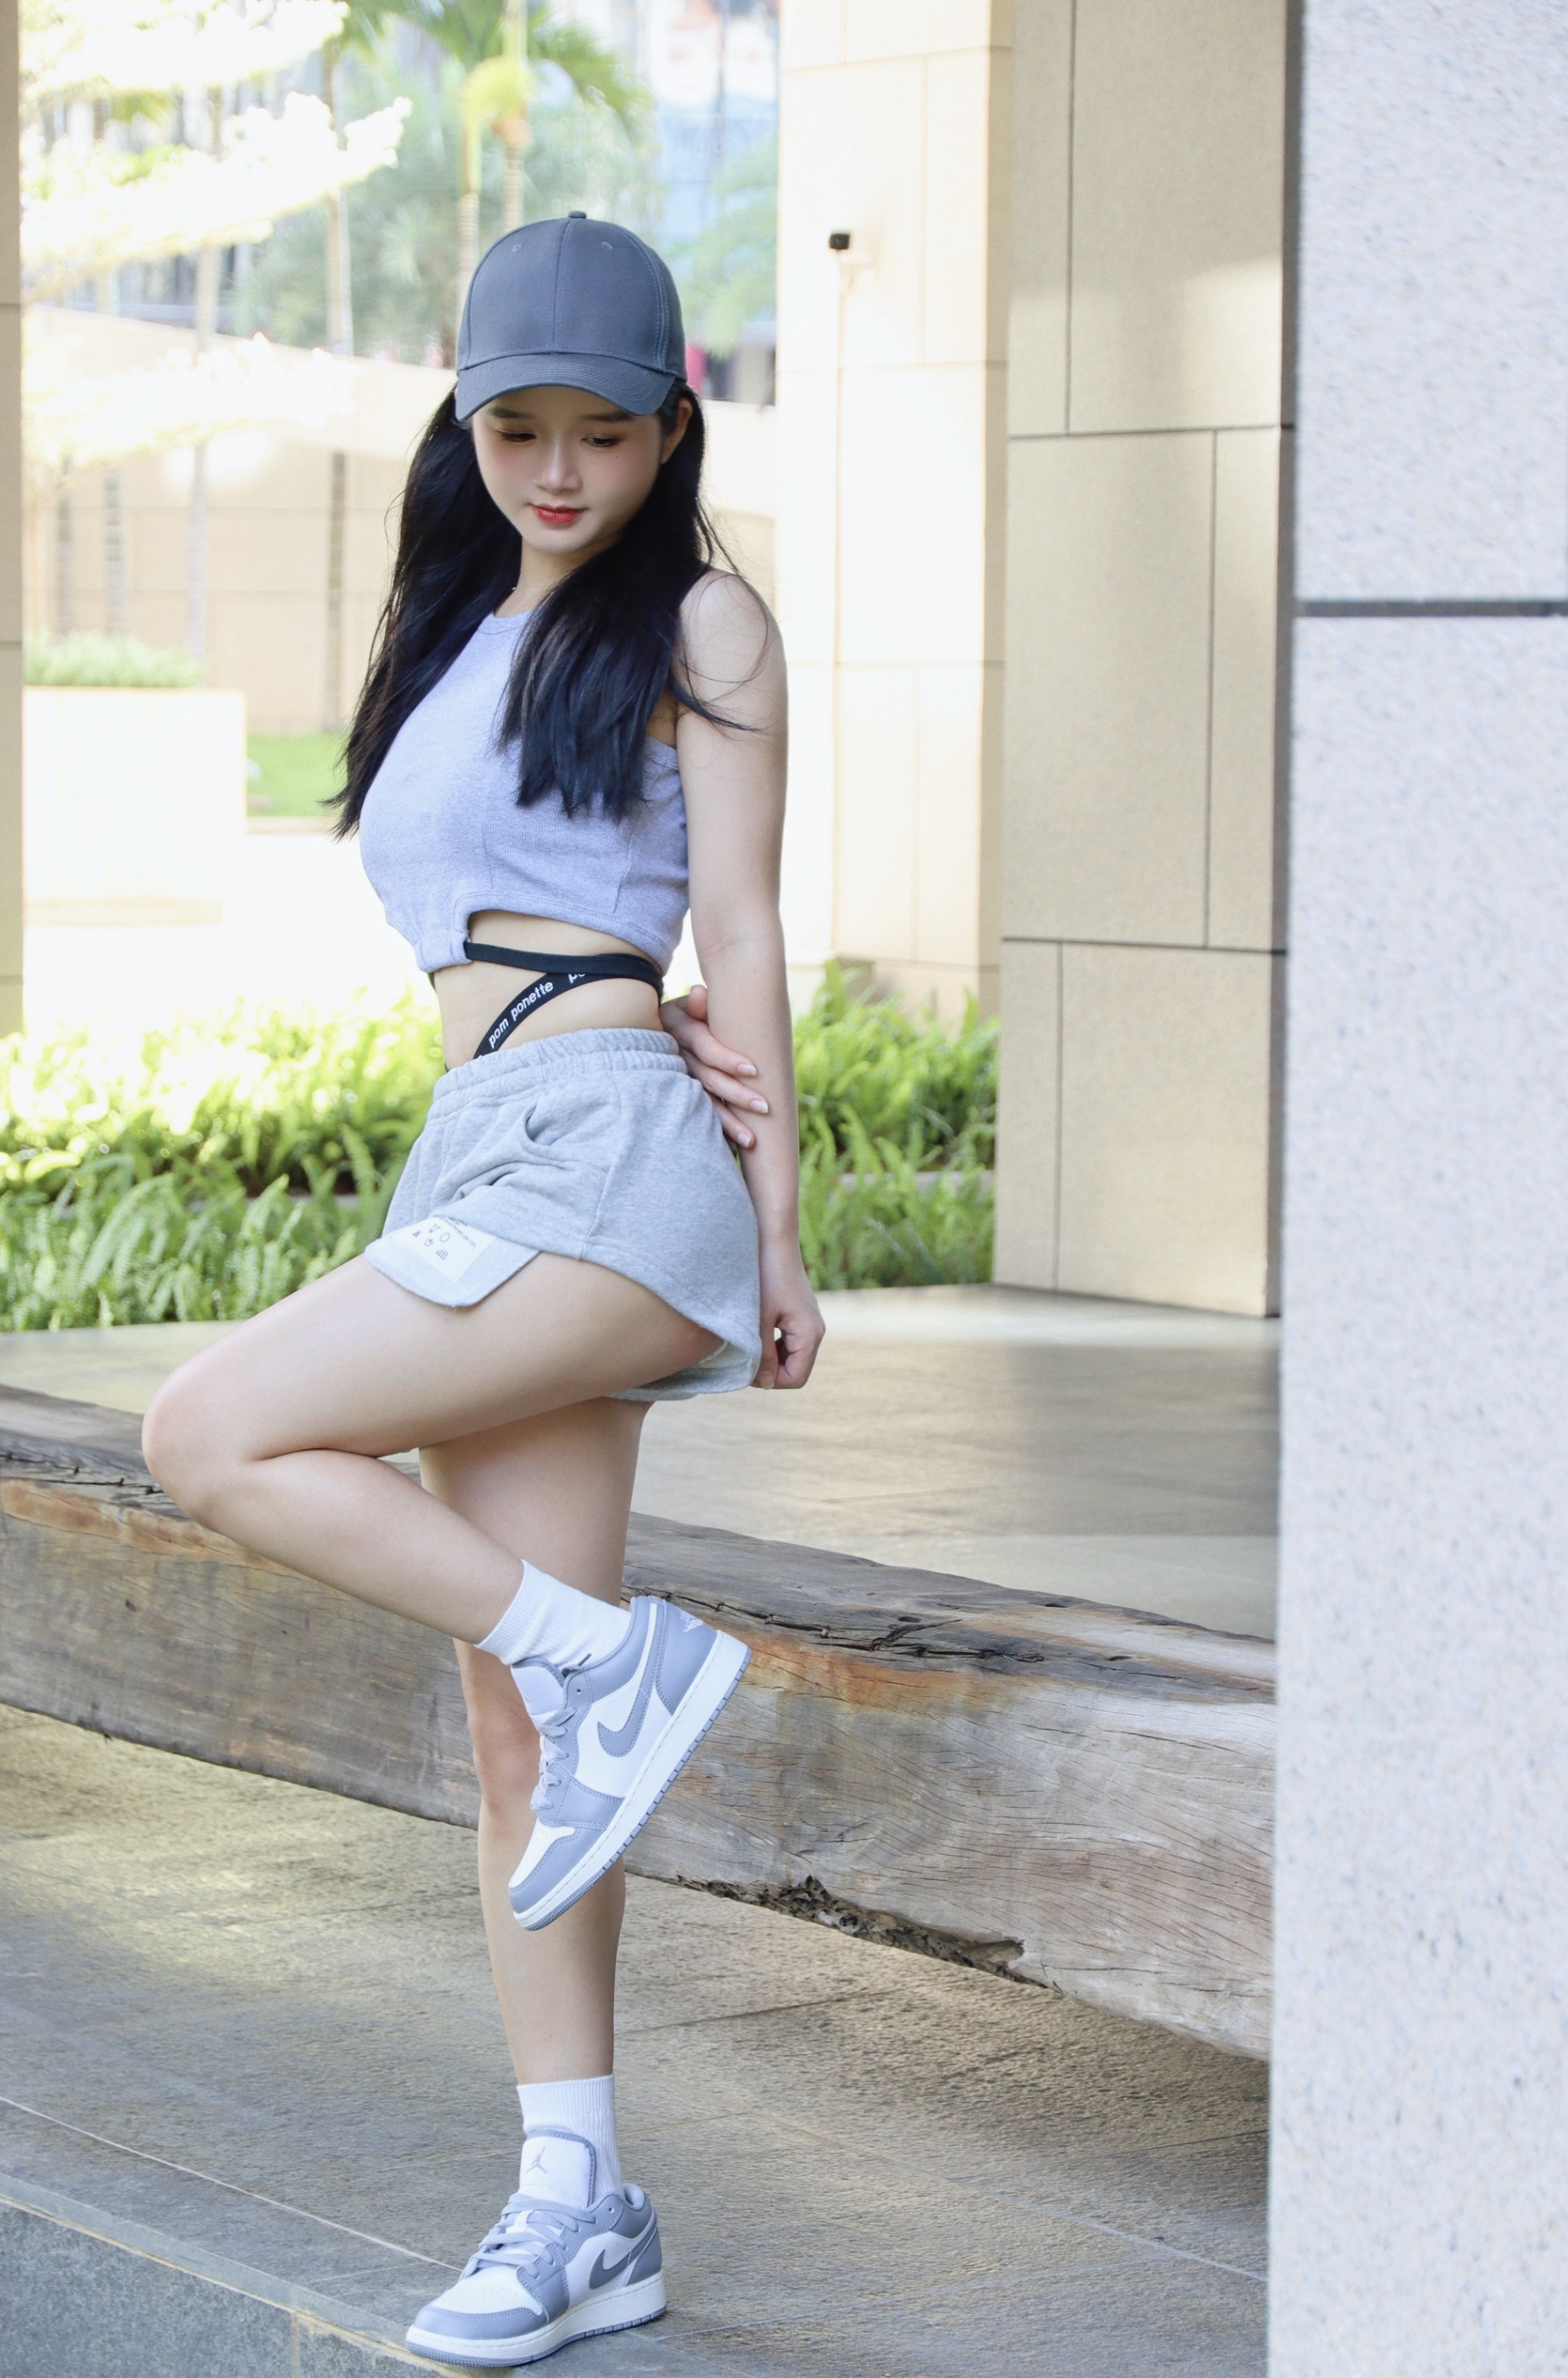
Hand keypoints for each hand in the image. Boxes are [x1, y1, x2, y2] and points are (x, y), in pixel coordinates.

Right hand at [660, 982, 769, 1149]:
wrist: (653, 1028)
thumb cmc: (684, 1012)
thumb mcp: (686, 1004)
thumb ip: (697, 1002)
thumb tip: (700, 993)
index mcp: (680, 1029)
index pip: (705, 1047)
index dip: (727, 1058)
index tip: (753, 1069)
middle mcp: (677, 1056)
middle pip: (707, 1079)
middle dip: (736, 1095)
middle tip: (765, 1108)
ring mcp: (676, 1078)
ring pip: (702, 1103)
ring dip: (726, 1124)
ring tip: (750, 1142)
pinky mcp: (679, 1096)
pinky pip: (698, 1117)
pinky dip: (715, 1134)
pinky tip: (731, 1151)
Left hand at [752, 1242, 824, 1390]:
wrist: (773, 1240)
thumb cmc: (766, 1277)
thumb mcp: (759, 1321)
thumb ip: (762, 1355)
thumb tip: (766, 1383)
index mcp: (810, 1335)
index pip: (795, 1378)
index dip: (770, 1381)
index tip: (746, 1367)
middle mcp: (816, 1331)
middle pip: (796, 1370)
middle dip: (771, 1371)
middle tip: (744, 1358)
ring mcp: (810, 1323)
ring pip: (792, 1357)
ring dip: (771, 1359)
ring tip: (749, 1345)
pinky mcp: (800, 1315)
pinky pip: (790, 1343)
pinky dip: (773, 1346)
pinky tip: (756, 1333)